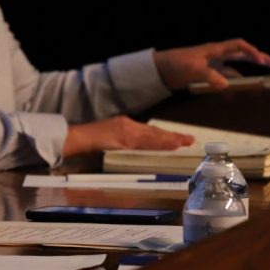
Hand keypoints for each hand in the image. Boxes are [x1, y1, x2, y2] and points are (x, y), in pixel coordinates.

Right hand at [63, 115, 194, 156]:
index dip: (165, 135)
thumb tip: (138, 145)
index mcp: (126, 124)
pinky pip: (146, 143)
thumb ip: (124, 137)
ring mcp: (128, 133)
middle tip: (190, 139)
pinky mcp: (125, 139)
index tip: (179, 138)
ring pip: (153, 137)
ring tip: (184, 142)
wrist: (79, 137)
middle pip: (154, 133)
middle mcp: (129, 126)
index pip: (149, 131)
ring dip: (170, 140)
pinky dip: (159, 143)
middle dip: (172, 137)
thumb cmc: (91, 138)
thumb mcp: (110, 134)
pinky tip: (169, 145)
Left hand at [154, 39, 269, 90]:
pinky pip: (221, 82)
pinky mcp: (205, 77)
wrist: (159, 70)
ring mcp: (211, 67)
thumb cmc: (176, 63)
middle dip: (256, 60)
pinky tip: (233, 97)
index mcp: (214, 50)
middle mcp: (215, 57)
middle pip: (240, 56)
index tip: (262, 61)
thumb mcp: (193, 68)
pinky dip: (228, 89)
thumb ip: (210, 76)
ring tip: (256, 89)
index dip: (252, 51)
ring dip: (243, 79)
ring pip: (232, 72)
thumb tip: (227, 86)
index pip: (238, 46)